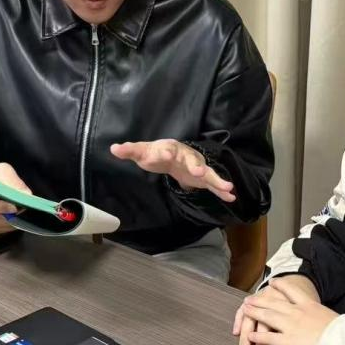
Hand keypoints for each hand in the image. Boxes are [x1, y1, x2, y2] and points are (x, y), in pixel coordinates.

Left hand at [110, 139, 235, 202]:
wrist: (171, 154)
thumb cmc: (155, 153)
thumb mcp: (142, 151)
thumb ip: (130, 150)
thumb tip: (114, 149)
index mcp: (169, 148)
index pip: (166, 148)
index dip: (165, 152)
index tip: (165, 155)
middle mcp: (185, 155)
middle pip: (191, 159)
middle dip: (195, 164)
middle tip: (199, 170)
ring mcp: (196, 166)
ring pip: (207, 172)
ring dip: (216, 179)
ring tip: (228, 187)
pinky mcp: (202, 177)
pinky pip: (213, 183)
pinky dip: (221, 189)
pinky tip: (231, 197)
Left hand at [240, 279, 337, 344]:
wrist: (342, 342)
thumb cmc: (342, 332)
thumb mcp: (330, 317)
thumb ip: (320, 316)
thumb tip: (319, 319)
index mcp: (309, 305)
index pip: (291, 291)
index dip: (280, 286)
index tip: (272, 282)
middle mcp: (297, 312)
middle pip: (273, 303)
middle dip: (259, 301)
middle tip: (249, 299)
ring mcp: (291, 326)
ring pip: (267, 317)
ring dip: (254, 313)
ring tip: (245, 311)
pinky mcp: (287, 341)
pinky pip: (268, 337)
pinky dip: (257, 336)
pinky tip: (250, 336)